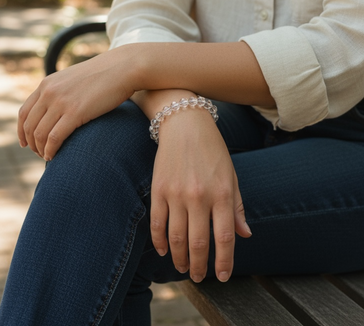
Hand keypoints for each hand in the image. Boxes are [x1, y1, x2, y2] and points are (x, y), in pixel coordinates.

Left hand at [18, 47, 136, 160]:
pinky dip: (50, 150)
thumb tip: (60, 107)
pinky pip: (54, 137)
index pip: (24, 112)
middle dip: (31, 144)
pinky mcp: (75, 112)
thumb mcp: (75, 79)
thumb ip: (63, 91)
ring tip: (47, 157)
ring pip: (40, 134)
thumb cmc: (104, 76)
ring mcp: (61, 102)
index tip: (26, 143)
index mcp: (47, 84)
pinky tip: (53, 157)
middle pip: (29, 125)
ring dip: (40, 149)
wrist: (122, 68)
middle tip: (38, 153)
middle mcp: (49, 92)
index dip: (22, 131)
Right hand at [150, 109, 251, 282]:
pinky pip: (157, 223)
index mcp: (222, 193)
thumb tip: (244, 235)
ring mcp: (176, 194)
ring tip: (182, 269)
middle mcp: (199, 197)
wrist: (185, 124)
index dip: (224, 262)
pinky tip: (163, 250)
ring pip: (176, 238)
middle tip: (199, 277)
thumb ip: (236, 207)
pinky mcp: (159, 190)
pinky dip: (159, 241)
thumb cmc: (212, 150)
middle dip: (199, 266)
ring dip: (178, 258)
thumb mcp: (231, 175)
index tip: (221, 276)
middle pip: (198, 243)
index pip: (224, 238)